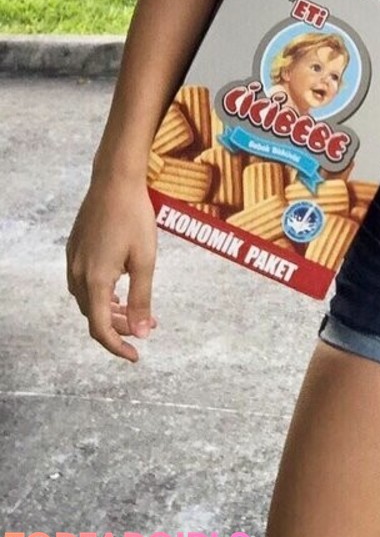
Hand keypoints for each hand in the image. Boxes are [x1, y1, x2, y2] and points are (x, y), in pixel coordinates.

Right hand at [66, 173, 158, 362]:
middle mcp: (78, 274)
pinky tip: (121, 287)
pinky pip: (85, 282)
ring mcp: (73, 261)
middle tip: (148, 327)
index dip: (117, 347)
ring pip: (90, 299)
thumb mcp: (145, 260)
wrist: (115, 181)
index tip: (136, 355)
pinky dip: (104, 293)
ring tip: (138, 309)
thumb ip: (142, 299)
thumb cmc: (134, 217)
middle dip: (121, 326)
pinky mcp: (75, 249)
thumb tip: (142, 333)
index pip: (101, 329)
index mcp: (96, 280)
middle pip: (96, 315)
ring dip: (113, 309)